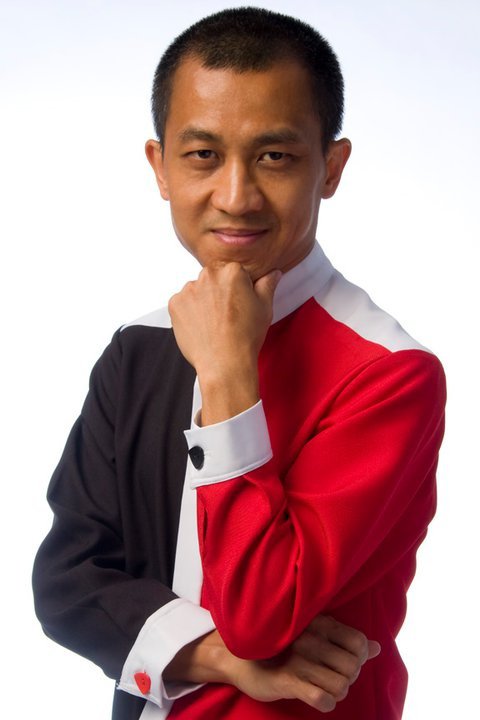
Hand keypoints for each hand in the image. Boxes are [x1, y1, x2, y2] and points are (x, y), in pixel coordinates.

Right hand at [164, 614, 379, 712]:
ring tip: (323, 688)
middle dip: (347, 678)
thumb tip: (377, 647)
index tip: (345, 662)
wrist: (239, 657)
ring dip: (336, 693)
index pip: (359, 642)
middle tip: (331, 678)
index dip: (359, 658)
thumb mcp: (315, 637)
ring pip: (342, 686)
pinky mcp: (288, 681)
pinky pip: (322, 699)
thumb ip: (346, 641)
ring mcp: (299, 659)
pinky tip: (315, 697)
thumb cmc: (282, 648)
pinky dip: (324, 702)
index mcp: (319, 623)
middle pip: (353, 667)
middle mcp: (311, 638)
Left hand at [168, 262, 280, 423]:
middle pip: (213, 279)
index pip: (233, 272)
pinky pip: (183, 303)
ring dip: (203, 302)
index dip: (238, 290)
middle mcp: (208, 275)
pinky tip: (201, 326)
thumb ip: (267, 285)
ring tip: (213, 323)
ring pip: (197, 291)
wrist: (224, 363)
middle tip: (227, 316)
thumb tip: (273, 273)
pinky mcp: (175, 304)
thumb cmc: (245, 337)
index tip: (239, 304)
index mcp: (232, 272)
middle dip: (219, 293)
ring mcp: (189, 289)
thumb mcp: (264, 308)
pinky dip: (189, 312)